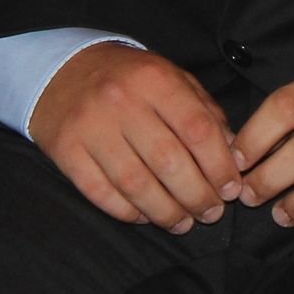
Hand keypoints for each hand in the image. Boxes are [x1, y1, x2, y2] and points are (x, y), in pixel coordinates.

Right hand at [29, 43, 242, 231]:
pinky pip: (101, 193)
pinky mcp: (66, 150)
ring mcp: (90, 127)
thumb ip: (204, 112)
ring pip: (136, 184)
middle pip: (168, 162)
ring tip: (183, 223)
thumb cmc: (128, 79)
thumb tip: (233, 154)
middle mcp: (121, 101)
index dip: (219, 166)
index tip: (231, 190)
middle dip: (197, 196)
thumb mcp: (171, 78)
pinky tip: (145, 216)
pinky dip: (127, 212)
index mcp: (154, 79)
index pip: (197, 130)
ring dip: (165, 212)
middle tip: (211, 213)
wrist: (61, 69)